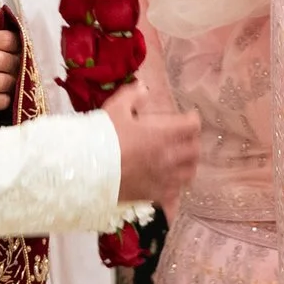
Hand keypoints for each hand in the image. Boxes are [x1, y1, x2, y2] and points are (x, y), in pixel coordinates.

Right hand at [104, 83, 199, 205]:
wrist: (88, 171)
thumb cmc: (103, 136)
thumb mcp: (116, 108)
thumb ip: (132, 95)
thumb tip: (143, 88)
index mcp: (163, 133)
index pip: (191, 125)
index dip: (192, 119)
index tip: (187, 117)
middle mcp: (169, 157)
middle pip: (195, 151)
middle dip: (193, 142)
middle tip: (185, 139)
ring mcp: (163, 179)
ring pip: (188, 174)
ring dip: (187, 166)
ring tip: (180, 162)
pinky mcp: (154, 196)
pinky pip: (174, 194)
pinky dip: (175, 188)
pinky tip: (168, 185)